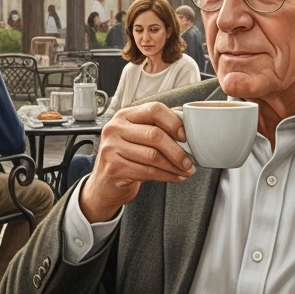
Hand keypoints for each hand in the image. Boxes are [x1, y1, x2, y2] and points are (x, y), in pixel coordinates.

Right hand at [78, 101, 193, 222]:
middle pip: (154, 135)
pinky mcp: (114, 168)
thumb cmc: (127, 158)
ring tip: (186, 171)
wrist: (105, 184)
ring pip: (152, 156)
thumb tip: (187, 120)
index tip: (185, 136)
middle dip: (177, 150)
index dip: (173, 122)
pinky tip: (175, 177)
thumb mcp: (138, 137)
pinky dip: (166, 176)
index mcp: (124, 115)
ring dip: (174, 166)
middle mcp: (115, 128)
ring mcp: (112, 148)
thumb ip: (157, 126)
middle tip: (189, 161)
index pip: (153, 109)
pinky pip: (148, 171)